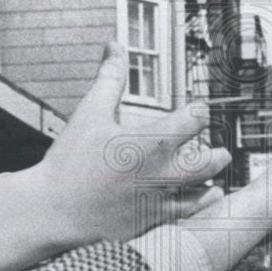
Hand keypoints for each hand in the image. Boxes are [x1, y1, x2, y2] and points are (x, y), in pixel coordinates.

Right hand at [0, 42, 230, 270]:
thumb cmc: (69, 163)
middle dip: (218, 155)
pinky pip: (186, 218)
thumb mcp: (89, 113)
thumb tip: (114, 46)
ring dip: (210, 185)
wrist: (52, 212)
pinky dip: (194, 209)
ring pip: (203, 194)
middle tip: (220, 151)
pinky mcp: (152, 224)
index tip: (198, 111)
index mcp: (152, 142)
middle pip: (211, 162)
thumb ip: (109, 78)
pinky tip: (193, 202)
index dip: (199, 112)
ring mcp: (160, 202)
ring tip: (211, 181)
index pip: (195, 119)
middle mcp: (163, 173)